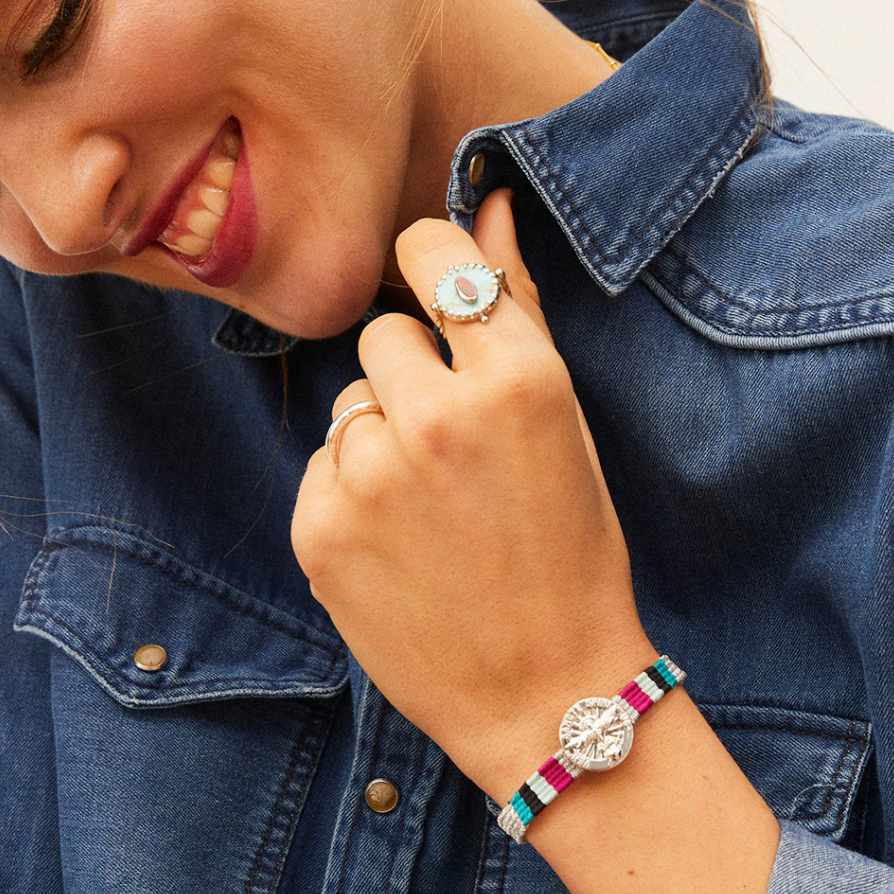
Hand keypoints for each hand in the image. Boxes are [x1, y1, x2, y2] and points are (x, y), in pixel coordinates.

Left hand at [291, 189, 656, 795]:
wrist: (545, 692)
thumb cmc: (573, 554)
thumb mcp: (566, 424)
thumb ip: (519, 306)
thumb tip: (490, 201)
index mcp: (518, 378)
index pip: (432, 254)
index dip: (433, 269)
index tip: (441, 301)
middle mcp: (439, 415)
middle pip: (382, 335)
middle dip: (412, 377)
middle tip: (459, 453)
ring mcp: (372, 475)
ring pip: (349, 403)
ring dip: (381, 439)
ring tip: (434, 509)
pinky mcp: (320, 528)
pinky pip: (323, 467)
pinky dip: (353, 496)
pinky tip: (402, 545)